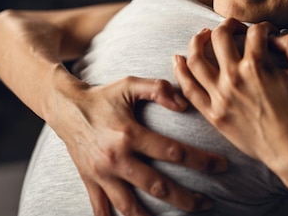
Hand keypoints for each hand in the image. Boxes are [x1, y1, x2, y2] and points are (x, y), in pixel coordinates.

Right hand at [47, 73, 226, 215]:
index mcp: (129, 134)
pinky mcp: (90, 182)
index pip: (173, 151)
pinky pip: (101, 210)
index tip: (221, 166)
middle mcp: (116, 158)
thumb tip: (183, 104)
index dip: (201, 161)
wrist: (65, 107)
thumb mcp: (130, 84)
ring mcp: (101, 174)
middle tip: (209, 202)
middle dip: (186, 199)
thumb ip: (158, 88)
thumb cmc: (103, 95)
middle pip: (157, 186)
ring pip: (131, 207)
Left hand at [173, 18, 287, 179]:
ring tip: (204, 35)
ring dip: (197, 41)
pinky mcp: (213, 113)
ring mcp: (220, 96)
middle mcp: (234, 77)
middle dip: (228, 25)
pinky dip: (180, 71)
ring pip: (196, 59)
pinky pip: (189, 89)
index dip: (264, 27)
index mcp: (257, 65)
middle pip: (220, 37)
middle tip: (234, 27)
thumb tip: (276, 36)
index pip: (254, 31)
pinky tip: (179, 59)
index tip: (268, 33)